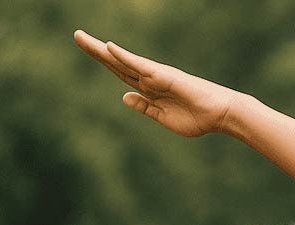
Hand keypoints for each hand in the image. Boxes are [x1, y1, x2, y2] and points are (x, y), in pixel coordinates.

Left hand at [72, 30, 237, 136]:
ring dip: (101, 49)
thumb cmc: (197, 118)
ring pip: (122, 61)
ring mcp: (155, 75)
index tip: (89, 50)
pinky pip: (140, 65)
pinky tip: (108, 48)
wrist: (218, 115)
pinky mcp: (164, 76)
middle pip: (117, 63)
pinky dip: (124, 56)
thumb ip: (145, 108)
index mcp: (149, 89)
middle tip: (76, 35)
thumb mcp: (164, 118)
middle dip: (96, 50)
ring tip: (81, 38)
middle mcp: (149, 78)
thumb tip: (124, 97)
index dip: (104, 61)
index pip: (121, 72)